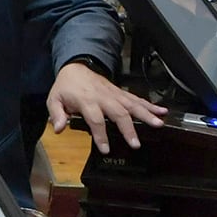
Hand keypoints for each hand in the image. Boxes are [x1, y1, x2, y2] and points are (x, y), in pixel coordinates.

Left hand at [48, 63, 166, 151]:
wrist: (75, 67)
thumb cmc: (66, 87)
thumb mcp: (54, 99)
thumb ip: (57, 114)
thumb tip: (58, 128)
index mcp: (86, 100)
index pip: (95, 119)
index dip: (100, 135)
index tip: (105, 148)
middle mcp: (103, 97)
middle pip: (118, 113)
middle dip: (128, 128)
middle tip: (136, 143)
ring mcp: (114, 94)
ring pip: (132, 104)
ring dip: (146, 115)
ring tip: (159, 124)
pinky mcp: (121, 92)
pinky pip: (136, 99)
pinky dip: (150, 105)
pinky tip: (162, 111)